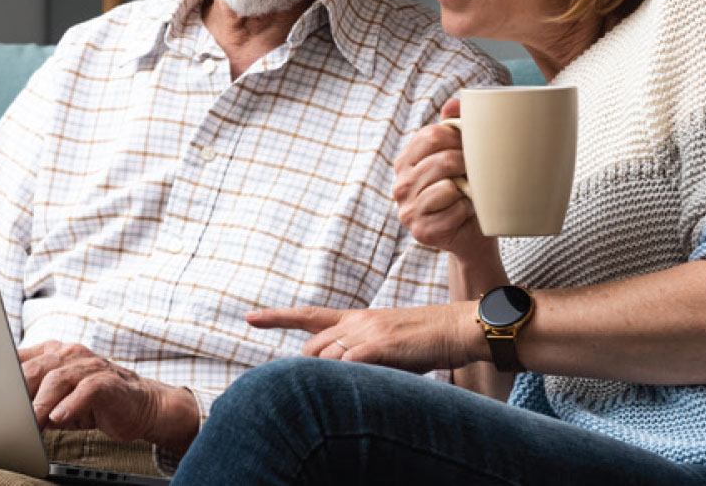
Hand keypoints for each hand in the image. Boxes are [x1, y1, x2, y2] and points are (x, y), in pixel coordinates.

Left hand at [18, 341, 198, 453]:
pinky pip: (86, 390)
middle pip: (36, 368)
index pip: (21, 359)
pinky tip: (59, 418)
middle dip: (18, 392)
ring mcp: (90, 365)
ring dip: (41, 403)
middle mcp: (70, 354)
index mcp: (54, 353)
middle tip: (5, 414)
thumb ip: (32, 397)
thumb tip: (0, 411)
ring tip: (30, 422)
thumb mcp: (57, 398)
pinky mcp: (107, 382)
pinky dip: (71, 404)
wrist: (139, 404)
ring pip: (57, 379)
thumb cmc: (93, 402)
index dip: (2, 375)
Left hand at [246, 303, 480, 374]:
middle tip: (321, 389)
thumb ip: (364, 354)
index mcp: (357, 318)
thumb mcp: (389, 343)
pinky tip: (353, 388)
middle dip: (309, 370)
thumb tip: (344, 374)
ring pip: (325, 358)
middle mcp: (357, 321)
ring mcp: (367, 331)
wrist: (457, 328)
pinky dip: (344, 378)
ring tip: (347, 391)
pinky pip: (347, 365)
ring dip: (327, 379)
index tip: (248, 317)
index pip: (309, 315)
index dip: (277, 317)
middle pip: (311, 348)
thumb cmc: (427, 340)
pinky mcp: (380, 345)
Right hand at [392, 98, 495, 261]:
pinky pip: (454, 210)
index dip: (458, 137)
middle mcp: (400, 185)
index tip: (470, 146)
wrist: (470, 237)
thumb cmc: (465, 193)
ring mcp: (408, 210)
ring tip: (468, 194)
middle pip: (442, 159)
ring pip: (448, 185)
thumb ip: (452, 128)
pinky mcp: (421, 231)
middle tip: (476, 172)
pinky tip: (464, 214)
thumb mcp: (458, 157)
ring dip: (467, 189)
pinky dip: (467, 211)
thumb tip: (453, 103)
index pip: (431, 135)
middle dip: (468, 164)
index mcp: (405, 162)